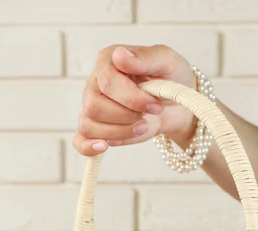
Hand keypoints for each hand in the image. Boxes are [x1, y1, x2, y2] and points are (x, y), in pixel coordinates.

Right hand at [74, 44, 196, 155]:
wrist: (177, 103)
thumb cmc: (170, 78)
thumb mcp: (166, 60)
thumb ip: (144, 57)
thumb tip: (119, 56)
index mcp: (108, 61)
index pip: (108, 83)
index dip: (132, 99)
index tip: (155, 106)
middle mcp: (96, 83)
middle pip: (95, 107)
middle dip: (127, 116)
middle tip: (150, 114)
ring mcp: (93, 107)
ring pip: (89, 125)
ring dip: (119, 132)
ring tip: (142, 127)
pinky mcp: (98, 129)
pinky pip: (81, 140)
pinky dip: (88, 147)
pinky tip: (104, 147)